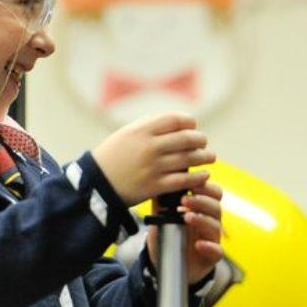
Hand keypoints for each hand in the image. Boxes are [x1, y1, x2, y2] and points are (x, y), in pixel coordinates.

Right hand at [92, 113, 214, 205]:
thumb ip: (150, 126)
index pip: (176, 120)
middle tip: (204, 143)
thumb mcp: (126, 134)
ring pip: (188, 159)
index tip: (194, 127)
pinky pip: (183, 180)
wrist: (96, 184)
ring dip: (204, 157)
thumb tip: (178, 122)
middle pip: (186, 138)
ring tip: (210, 157)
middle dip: (200, 140)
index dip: (190, 123)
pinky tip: (204, 175)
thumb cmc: (113, 156)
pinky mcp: (155, 186)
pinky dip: (197, 177)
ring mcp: (153, 167)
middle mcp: (149, 147)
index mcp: (142, 130)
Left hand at [146, 181, 223, 284]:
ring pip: (216, 227)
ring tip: (187, 217)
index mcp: (201, 209)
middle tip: (185, 200)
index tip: (191, 185)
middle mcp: (209, 222)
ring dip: (203, 220)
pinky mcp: (210, 256)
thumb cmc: (168, 236)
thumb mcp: (162, 217)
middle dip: (202, 202)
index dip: (206, 188)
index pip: (212, 194)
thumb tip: (158, 182)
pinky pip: (217, 251)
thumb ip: (162, 202)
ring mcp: (211, 239)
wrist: (164, 263)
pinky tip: (198, 244)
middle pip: (216, 208)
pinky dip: (209, 247)